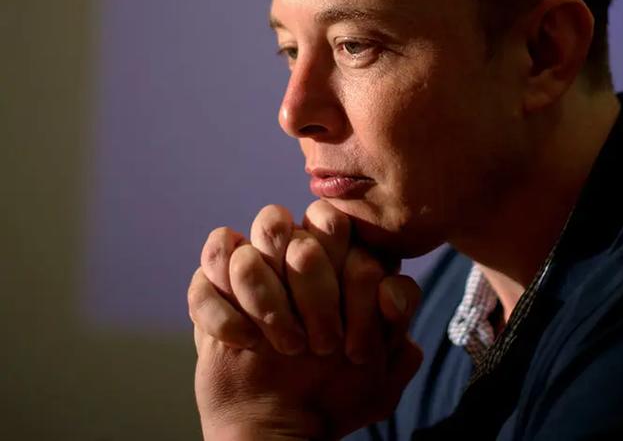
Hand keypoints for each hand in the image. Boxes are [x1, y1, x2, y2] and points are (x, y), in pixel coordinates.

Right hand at [188, 201, 423, 439]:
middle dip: (314, 292)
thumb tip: (389, 290)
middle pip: (295, 235)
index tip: (356, 339)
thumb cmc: (336, 391)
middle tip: (323, 344)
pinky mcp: (209, 292)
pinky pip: (203, 279)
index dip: (352, 275)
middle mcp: (292, 253)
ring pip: (246, 254)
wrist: (281, 426)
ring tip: (287, 349)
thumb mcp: (384, 365)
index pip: (340, 224)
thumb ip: (398, 317)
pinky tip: (246, 344)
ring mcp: (249, 269)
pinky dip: (223, 314)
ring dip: (267, 306)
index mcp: (335, 255)